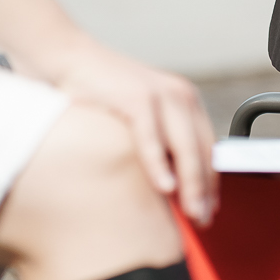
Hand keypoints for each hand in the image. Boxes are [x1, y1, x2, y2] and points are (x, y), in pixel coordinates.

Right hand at [42, 38, 217, 224]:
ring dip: (191, 185)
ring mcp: (160, 95)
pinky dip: (160, 164)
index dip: (210, 182)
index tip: (209, 209)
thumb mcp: (138, 117)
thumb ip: (157, 142)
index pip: (207, 148)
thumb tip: (169, 186)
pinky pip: (153, 137)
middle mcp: (179, 95)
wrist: (69, 57)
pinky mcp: (137, 96)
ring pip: (186, 147)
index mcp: (184, 101)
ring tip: (192, 213)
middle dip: (204, 190)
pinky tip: (165, 187)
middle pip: (202, 151)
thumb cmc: (99, 93)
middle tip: (202, 221)